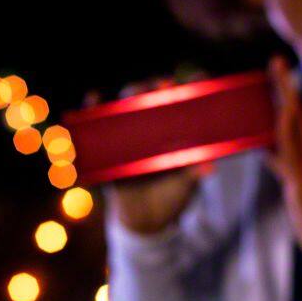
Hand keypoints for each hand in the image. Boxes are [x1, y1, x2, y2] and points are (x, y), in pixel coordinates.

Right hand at [97, 77, 207, 234]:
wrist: (146, 222)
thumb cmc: (171, 197)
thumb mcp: (184, 185)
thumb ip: (192, 173)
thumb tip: (209, 168)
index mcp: (177, 131)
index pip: (185, 101)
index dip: (192, 86)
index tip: (199, 78)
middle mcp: (153, 126)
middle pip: (153, 97)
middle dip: (157, 87)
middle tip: (163, 86)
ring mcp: (130, 134)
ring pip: (126, 105)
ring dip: (129, 95)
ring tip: (134, 93)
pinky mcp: (109, 147)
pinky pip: (98, 124)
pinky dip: (93, 109)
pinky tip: (94, 98)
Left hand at [266, 55, 301, 261]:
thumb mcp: (288, 176)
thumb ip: (277, 159)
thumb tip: (261, 145)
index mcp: (301, 147)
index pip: (291, 111)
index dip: (283, 88)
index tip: (276, 64)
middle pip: (293, 111)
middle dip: (284, 86)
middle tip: (276, 59)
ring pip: (294, 127)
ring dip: (286, 103)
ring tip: (281, 80)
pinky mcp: (301, 181)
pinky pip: (291, 154)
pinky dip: (285, 136)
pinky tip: (283, 119)